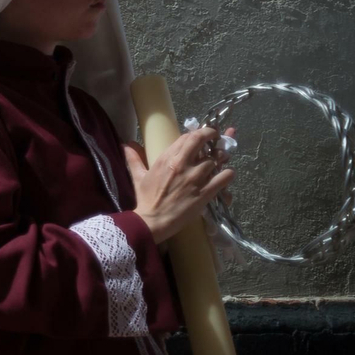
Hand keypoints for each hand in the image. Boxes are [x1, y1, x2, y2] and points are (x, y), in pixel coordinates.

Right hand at [123, 125, 236, 242]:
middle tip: (218, 138)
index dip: (198, 133)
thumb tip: (125, 144)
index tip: (202, 135)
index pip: (187, 137)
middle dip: (213, 136)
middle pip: (203, 140)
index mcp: (167, 158)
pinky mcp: (206, 192)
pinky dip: (228, 174)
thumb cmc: (145, 199)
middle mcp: (183, 164)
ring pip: (217, 158)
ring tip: (222, 160)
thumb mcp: (138, 176)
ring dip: (221, 158)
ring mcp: (196, 178)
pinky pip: (225, 177)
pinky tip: (226, 174)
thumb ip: (133, 159)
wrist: (152, 221)